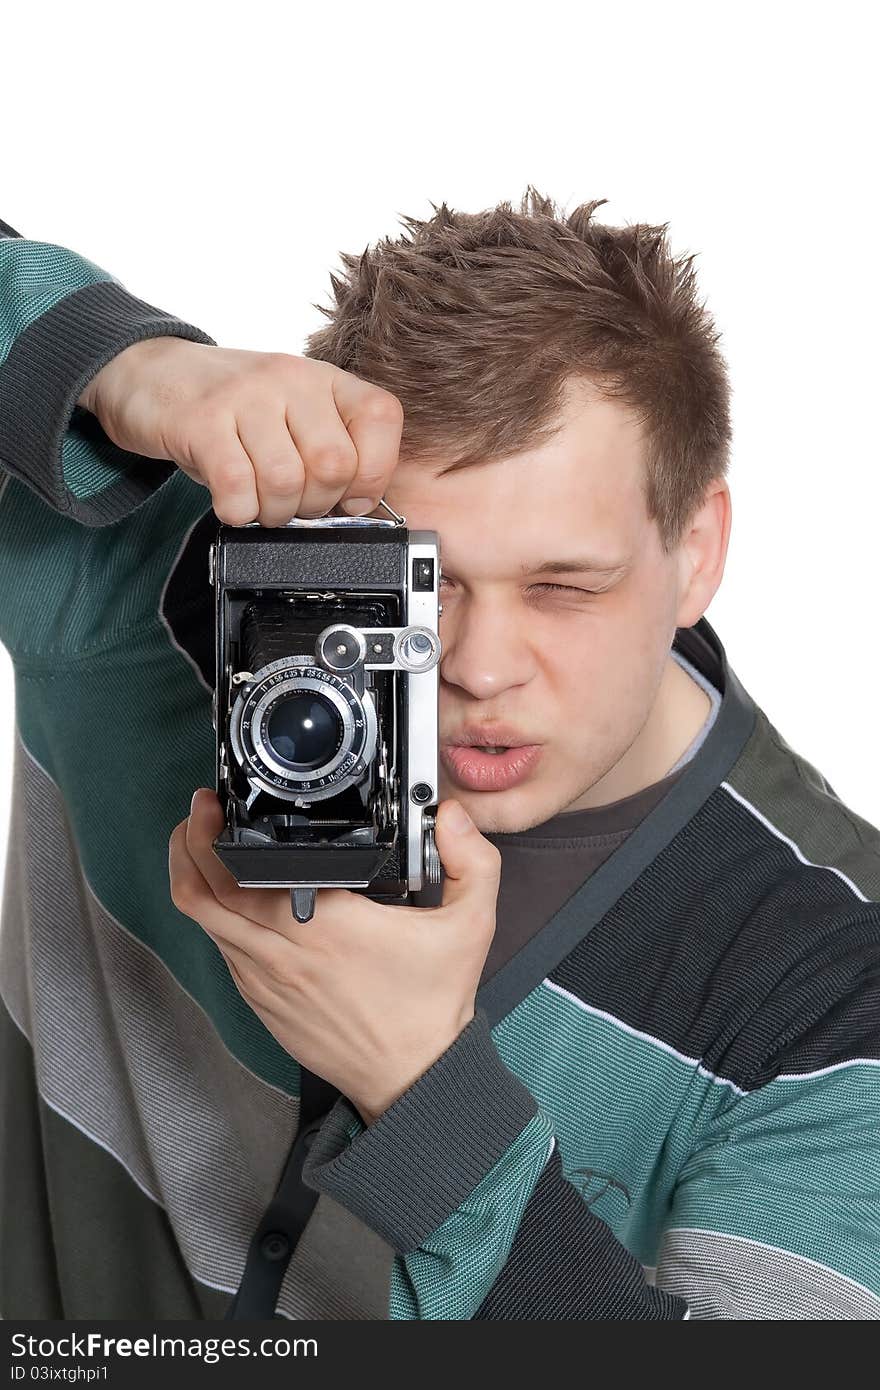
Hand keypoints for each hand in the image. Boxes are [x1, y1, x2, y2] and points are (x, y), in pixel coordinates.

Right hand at [78, 339, 403, 525]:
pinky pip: (236, 485)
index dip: (373, 473)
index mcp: (323, 377)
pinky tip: (232, 503)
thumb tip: (362, 509)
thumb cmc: (230, 408)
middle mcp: (289, 378)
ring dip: (274, 512)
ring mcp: (244, 395)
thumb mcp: (290, 415)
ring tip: (259, 504)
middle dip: (317, 505)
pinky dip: (238, 511)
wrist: (149, 371)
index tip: (349, 497)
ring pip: (286, 481)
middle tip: (292, 505)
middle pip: (333, 464)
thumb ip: (329, 449)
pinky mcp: (200, 420)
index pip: (381, 418)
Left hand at [168, 791, 501, 1124]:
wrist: (412, 1078)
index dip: (215, 833)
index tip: (220, 801)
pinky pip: (220, 947)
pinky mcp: (259, 999)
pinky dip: (215, 914)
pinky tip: (232, 894)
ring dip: (192, 876)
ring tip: (202, 842)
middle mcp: (282, 950)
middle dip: (188, 842)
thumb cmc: (431, 1005)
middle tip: (203, 811)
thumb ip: (472, 860)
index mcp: (325, 924)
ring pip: (200, 919)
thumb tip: (449, 815)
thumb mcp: (470, 925)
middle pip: (200, 890)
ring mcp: (263, 978)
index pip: (242, 872)